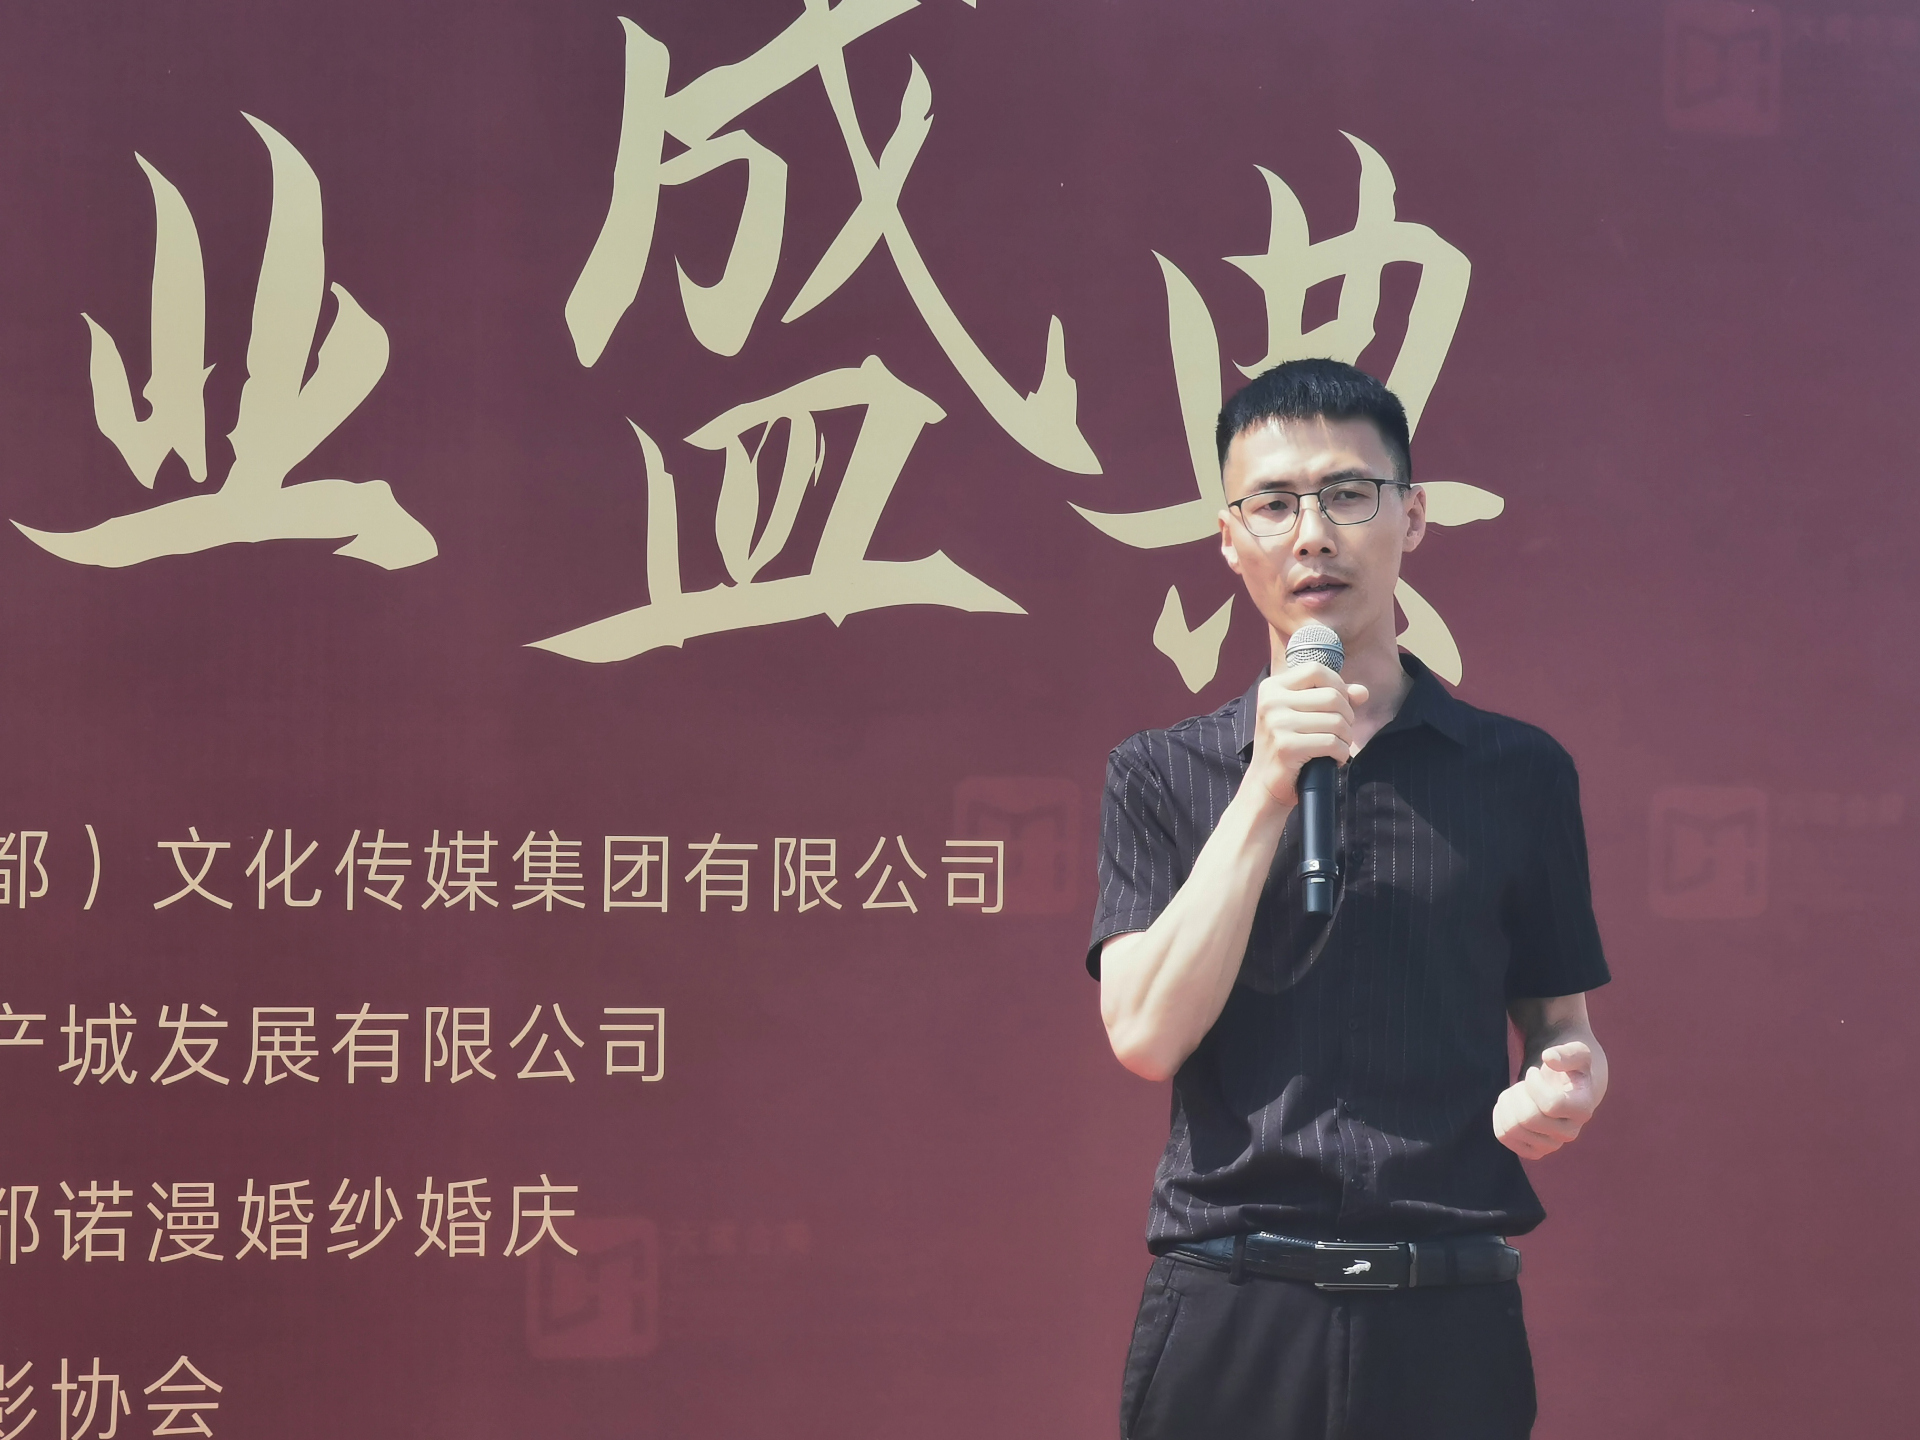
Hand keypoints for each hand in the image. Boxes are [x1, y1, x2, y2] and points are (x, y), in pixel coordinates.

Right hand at [1245, 664, 1369, 811]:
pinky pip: (1332, 743)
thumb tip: (1362, 692)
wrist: (1264, 784)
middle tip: (1340, 732)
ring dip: (1345, 738)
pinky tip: (1333, 759)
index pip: (1316, 670)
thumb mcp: (1305, 715)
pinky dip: (1341, 753)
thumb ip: (1333, 698)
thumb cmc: (1288, 746)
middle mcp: (1271, 701)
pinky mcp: (1286, 746)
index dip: (1337, 685)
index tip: (1338, 705)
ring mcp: (1277, 724)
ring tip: (1337, 747)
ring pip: (1336, 721)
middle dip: (1346, 717)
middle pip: (1332, 696)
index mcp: (1272, 687)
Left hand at [1493, 1042, 1598, 1159]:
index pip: (1550, 1104)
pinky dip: (1500, 1114)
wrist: (1566, 1087)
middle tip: (1523, 1083)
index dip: (1533, 1084)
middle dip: (1517, 1093)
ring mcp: (1551, 1145)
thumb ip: (1567, 1053)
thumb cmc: (1569, 1067)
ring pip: (1512, 1128)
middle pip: (1528, 1119)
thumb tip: (1548, 1058)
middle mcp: (1570, 1133)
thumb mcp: (1576, 1051)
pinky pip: (1503, 1135)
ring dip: (1508, 1102)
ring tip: (1519, 1092)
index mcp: (1583, 1110)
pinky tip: (1512, 1104)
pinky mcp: (1533, 1150)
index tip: (1533, 1071)